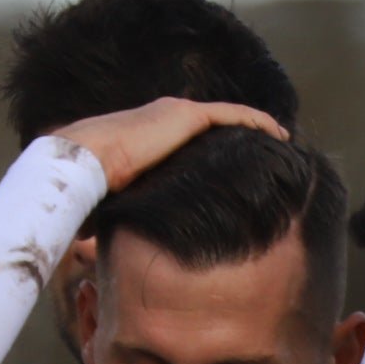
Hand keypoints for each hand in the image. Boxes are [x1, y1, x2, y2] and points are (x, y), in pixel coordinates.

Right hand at [50, 97, 287, 194]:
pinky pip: (232, 116)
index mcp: (148, 136)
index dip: (213, 151)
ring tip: (280, 140)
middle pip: (213, 126)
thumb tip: (91, 250)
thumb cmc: (88, 188)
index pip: (188, 141)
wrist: (84, 163)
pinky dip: (256, 121)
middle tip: (264, 153)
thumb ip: (120, 214)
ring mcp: (176, 113)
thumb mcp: (111, 203)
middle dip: (239, 136)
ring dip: (254, 127)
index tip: (232, 166)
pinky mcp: (186, 115)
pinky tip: (278, 133)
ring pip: (227, 118)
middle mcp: (164, 118)